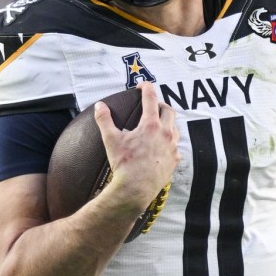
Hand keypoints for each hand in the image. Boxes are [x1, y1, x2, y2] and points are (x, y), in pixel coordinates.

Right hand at [94, 82, 179, 212]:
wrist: (135, 189)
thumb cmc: (124, 165)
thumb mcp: (111, 140)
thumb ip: (105, 120)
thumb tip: (100, 106)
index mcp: (151, 125)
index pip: (151, 98)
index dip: (146, 88)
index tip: (142, 85)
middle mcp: (165, 133)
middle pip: (168, 111)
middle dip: (160, 104)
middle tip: (152, 105)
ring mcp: (172, 147)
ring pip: (175, 128)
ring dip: (167, 123)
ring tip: (158, 125)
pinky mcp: (174, 160)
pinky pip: (175, 146)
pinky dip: (169, 142)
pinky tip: (162, 146)